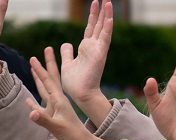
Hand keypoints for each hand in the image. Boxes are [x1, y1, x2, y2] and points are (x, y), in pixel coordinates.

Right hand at [27, 48, 93, 139]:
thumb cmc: (74, 137)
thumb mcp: (58, 128)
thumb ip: (44, 120)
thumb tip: (31, 112)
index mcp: (59, 102)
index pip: (48, 82)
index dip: (40, 70)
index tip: (33, 58)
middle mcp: (57, 103)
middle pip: (49, 81)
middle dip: (45, 68)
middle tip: (40, 53)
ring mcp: (55, 111)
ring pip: (44, 92)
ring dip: (39, 81)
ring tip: (34, 71)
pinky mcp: (52, 119)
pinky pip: (41, 108)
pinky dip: (33, 104)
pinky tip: (28, 102)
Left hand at [60, 0, 113, 122]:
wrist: (80, 94)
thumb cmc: (74, 83)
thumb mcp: (67, 63)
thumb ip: (67, 53)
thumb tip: (66, 44)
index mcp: (86, 48)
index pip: (90, 28)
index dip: (92, 16)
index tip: (95, 4)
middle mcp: (93, 47)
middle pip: (98, 26)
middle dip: (100, 12)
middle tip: (104, 0)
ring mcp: (98, 50)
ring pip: (103, 29)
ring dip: (106, 16)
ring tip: (108, 2)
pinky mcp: (100, 54)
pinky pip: (105, 38)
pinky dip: (107, 27)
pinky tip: (109, 17)